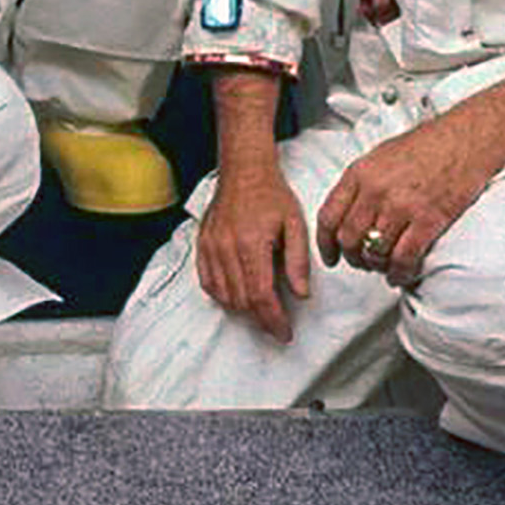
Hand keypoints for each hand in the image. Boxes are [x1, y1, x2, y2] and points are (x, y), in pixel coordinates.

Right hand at [196, 164, 312, 340]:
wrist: (244, 171)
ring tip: (261, 310)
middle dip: (261, 319)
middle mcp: (226, 247)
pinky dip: (222, 296)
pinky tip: (237, 297)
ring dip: (243, 310)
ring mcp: (211, 247)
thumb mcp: (295, 225)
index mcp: (251, 243)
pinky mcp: (202, 245)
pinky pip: (208, 283)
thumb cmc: (271, 195)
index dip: (273, 320)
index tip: (284, 332)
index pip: (261, 295)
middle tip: (277, 325)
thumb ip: (298, 262)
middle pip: (242, 300)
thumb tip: (301, 294)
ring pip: (224, 295)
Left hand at [315, 116, 502, 285]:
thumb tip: (349, 212)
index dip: (325, 243)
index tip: (330, 256)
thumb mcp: (380, 156)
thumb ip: (361, 183)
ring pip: (375, 252)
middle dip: (353, 258)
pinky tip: (401, 275)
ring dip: (378, 266)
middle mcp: (375, 190)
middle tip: (361, 263)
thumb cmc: (427, 145)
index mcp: (360, 173)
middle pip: (349, 239)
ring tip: (384, 268)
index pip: (329, 216)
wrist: (466, 139)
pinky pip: (405, 258)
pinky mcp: (428, 219)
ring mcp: (401, 206)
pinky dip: (400, 273)